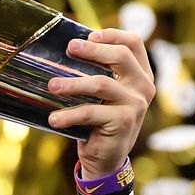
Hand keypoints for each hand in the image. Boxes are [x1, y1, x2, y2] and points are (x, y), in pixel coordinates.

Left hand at [49, 29, 156, 177]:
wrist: (106, 159)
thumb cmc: (99, 121)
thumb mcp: (103, 95)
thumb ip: (98, 73)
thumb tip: (67, 50)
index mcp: (141, 75)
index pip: (134, 43)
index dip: (112, 35)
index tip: (89, 35)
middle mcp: (143, 87)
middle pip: (120, 56)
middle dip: (92, 50)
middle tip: (69, 49)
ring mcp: (136, 104)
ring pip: (101, 84)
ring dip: (72, 83)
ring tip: (51, 86)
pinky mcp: (124, 121)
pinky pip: (91, 112)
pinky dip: (69, 115)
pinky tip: (53, 119)